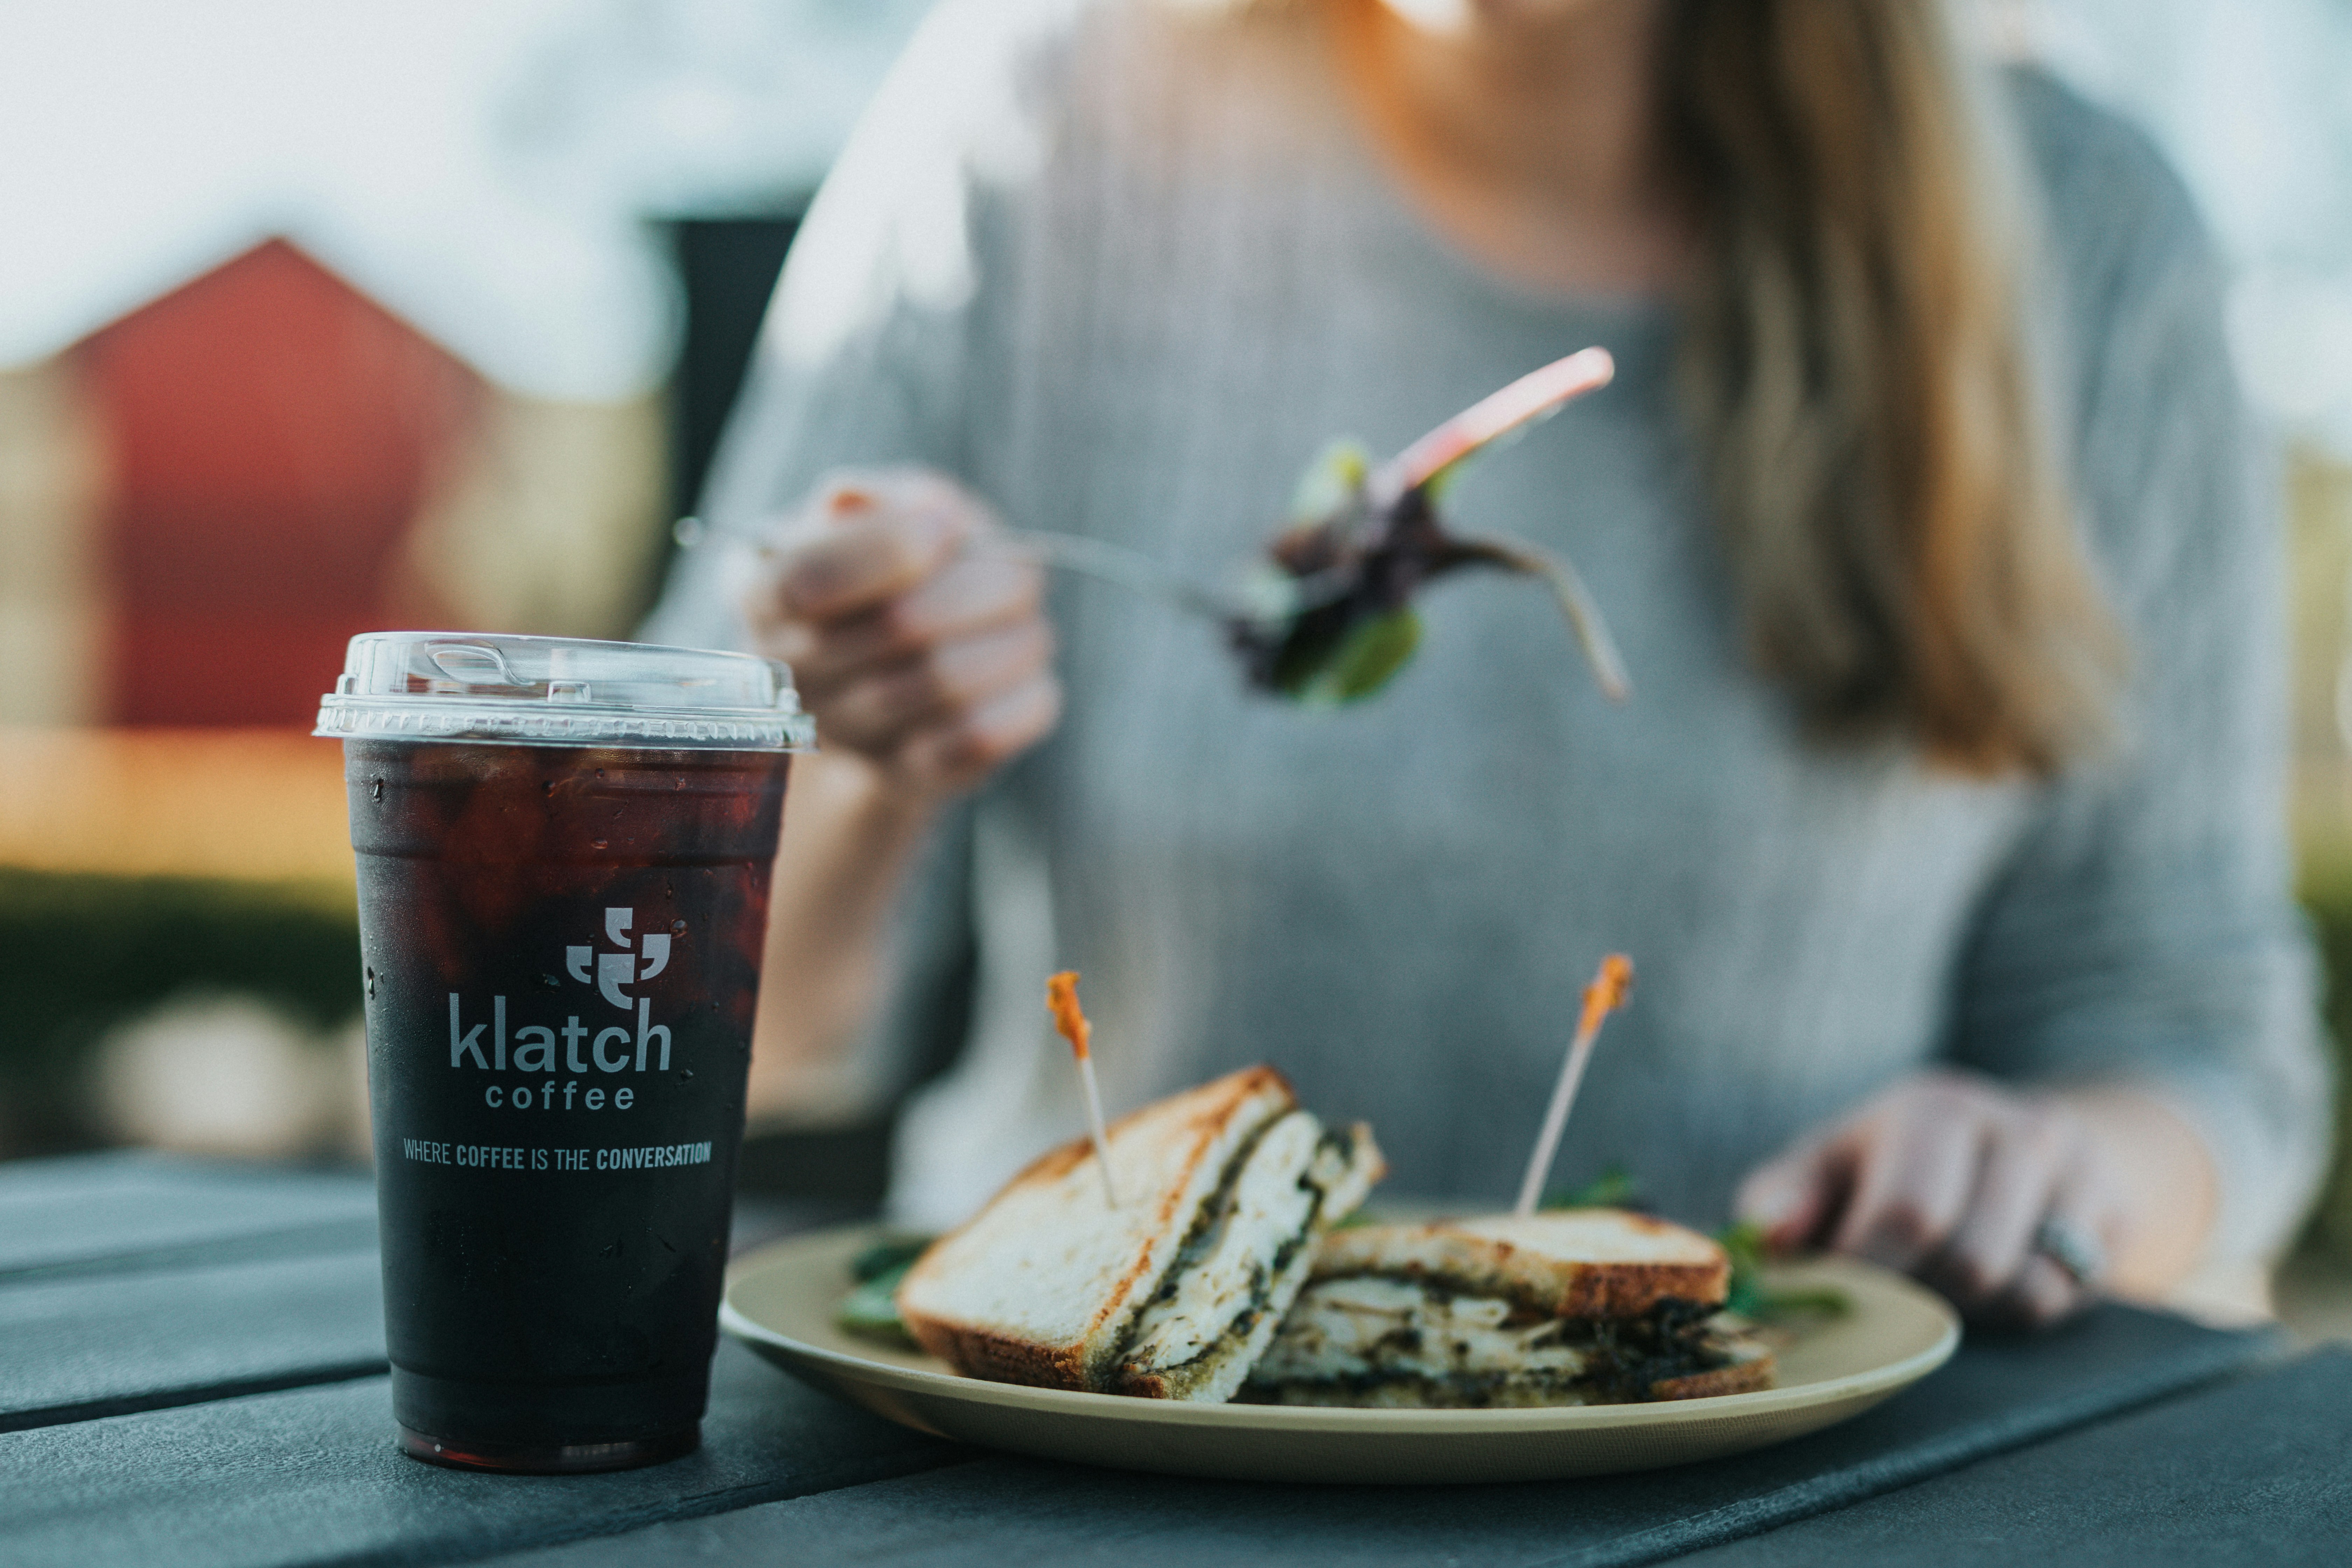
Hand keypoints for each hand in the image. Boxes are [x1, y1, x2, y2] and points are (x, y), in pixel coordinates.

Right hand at [742, 467, 1061, 803]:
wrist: (901, 662)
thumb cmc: (897, 563)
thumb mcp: (881, 510)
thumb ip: (873, 500)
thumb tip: (849, 499)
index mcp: (765, 590)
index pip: (808, 579)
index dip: (890, 547)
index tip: (944, 524)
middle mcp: (793, 672)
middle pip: (901, 628)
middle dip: (979, 586)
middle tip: (1015, 571)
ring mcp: (848, 734)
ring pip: (950, 684)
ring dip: (1010, 637)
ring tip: (1021, 617)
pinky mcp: (910, 776)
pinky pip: (980, 738)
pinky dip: (1019, 694)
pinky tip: (1018, 669)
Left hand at [1735, 1071, 2133, 1327]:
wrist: (2014, 1145)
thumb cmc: (1893, 1166)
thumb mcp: (1828, 1167)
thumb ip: (1784, 1197)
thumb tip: (1768, 1232)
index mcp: (1933, 1108)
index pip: (1908, 1212)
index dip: (1873, 1270)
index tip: (1849, 1287)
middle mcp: (2014, 1126)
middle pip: (1970, 1258)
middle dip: (1924, 1292)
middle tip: (1899, 1286)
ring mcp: (2075, 1167)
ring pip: (2021, 1286)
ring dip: (1971, 1305)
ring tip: (1942, 1278)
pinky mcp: (2115, 1212)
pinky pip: (2061, 1298)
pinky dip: (2016, 1308)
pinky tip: (1992, 1278)